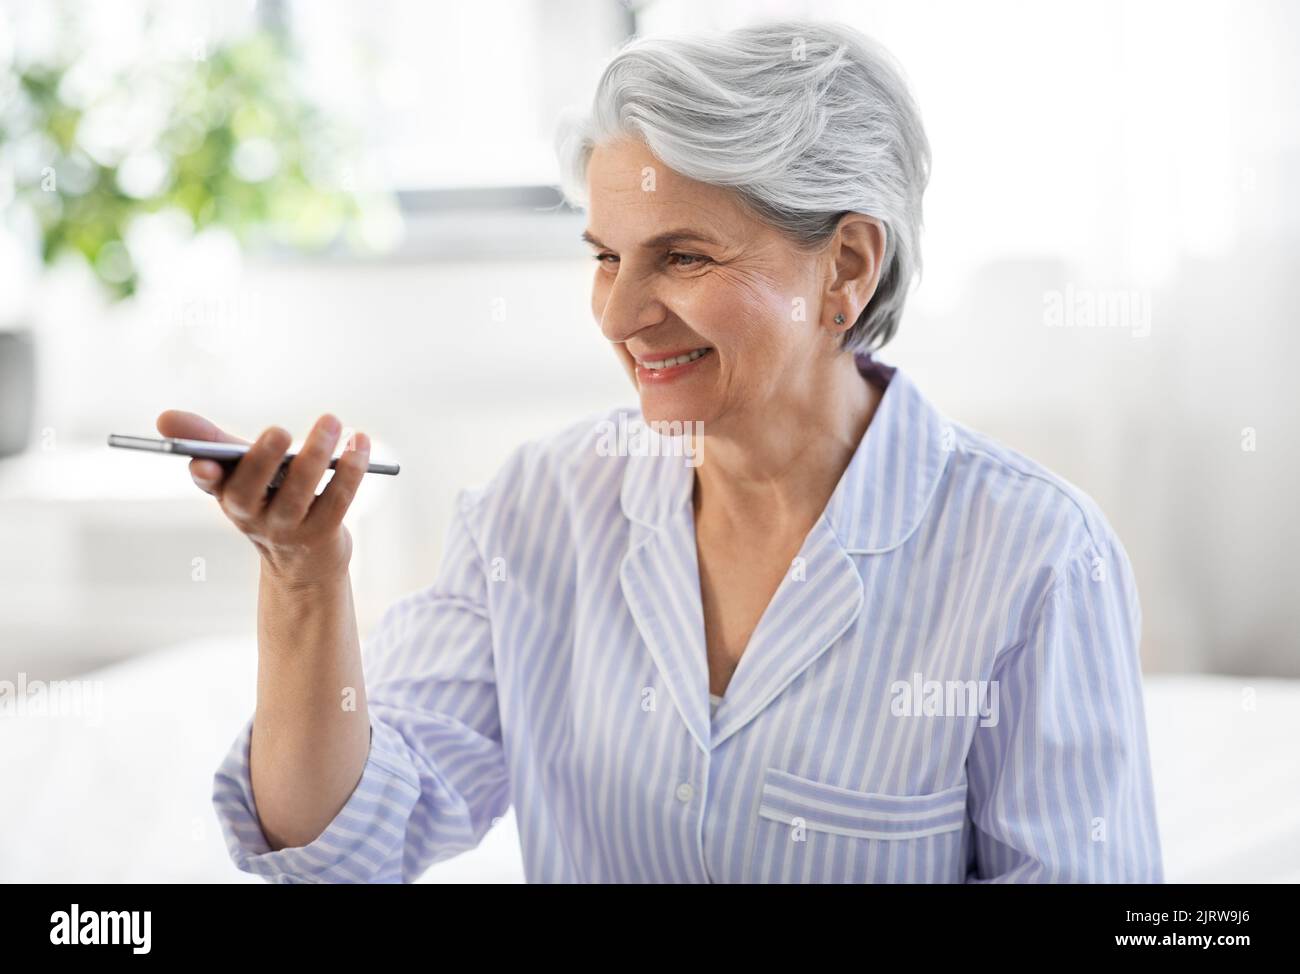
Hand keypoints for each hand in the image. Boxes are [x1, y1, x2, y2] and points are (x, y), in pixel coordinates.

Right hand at [155, 410, 370, 584]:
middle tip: (278, 430)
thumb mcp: (237, 471)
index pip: (210, 484)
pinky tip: (359, 441)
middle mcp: (253, 516)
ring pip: (300, 491)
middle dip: (263, 459)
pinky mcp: (323, 532)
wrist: (303, 561)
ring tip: (330, 421)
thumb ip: (208, 441)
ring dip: (316, 453)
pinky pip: (339, 497)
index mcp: (228, 495)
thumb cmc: (267, 501)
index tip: (202, 463)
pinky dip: (352, 467)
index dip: (206, 475)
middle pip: (252, 488)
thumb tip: (164, 418)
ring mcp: (289, 527)